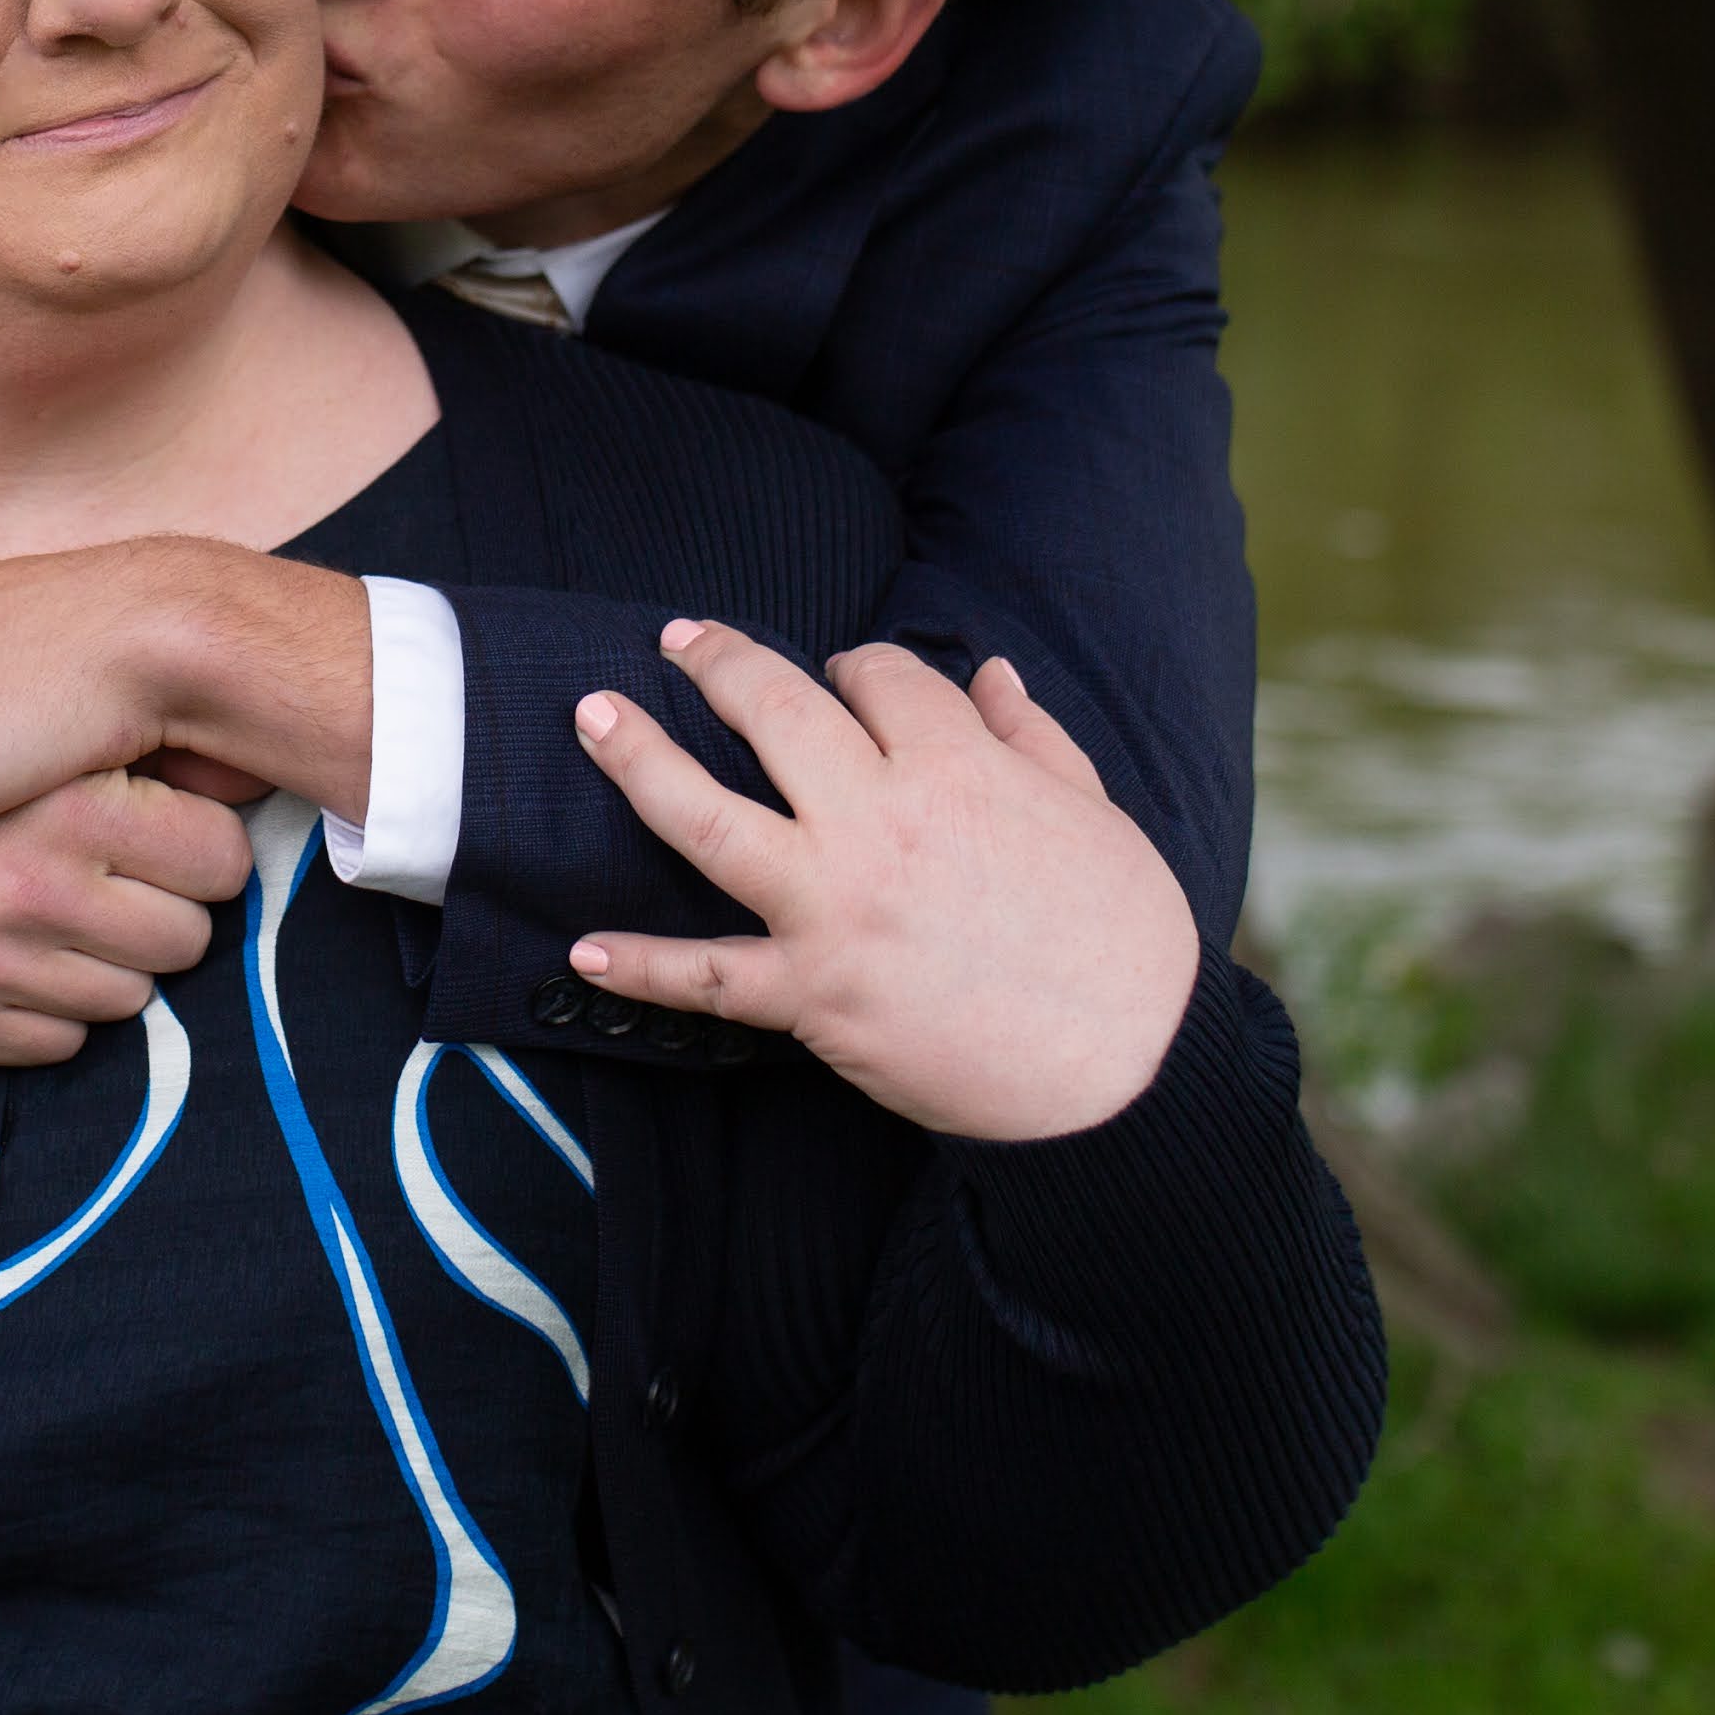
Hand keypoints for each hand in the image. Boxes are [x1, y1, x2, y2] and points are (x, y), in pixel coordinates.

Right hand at [0, 772, 255, 1062]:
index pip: (222, 860)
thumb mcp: (40, 745)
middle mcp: (28, 882)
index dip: (198, 857)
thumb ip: (147, 750)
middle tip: (102, 892)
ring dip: (101, 971)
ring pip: (130, 1001)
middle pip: (188, 940)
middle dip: (155, 921)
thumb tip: (254, 768)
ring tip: (42, 923)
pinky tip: (3, 966)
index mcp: (65, 801)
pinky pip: (62, 1046)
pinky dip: (44, 1017)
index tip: (160, 847)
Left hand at [566, 625, 1202, 1143]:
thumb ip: (1033, 739)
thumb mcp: (1095, 813)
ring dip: (639, 761)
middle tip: (679, 641)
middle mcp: (880, 822)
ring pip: (708, 818)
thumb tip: (994, 674)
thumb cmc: (1125, 941)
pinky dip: (643, 967)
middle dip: (720, 664)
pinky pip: (708, 977)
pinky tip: (585, 951)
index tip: (846, 676)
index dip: (859, 667)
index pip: (881, 678)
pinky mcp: (814, 996)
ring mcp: (835, 908)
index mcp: (958, 766)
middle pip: (774, 712)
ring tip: (590, 715)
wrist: (1129, 1072)